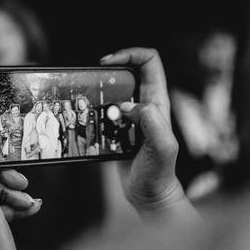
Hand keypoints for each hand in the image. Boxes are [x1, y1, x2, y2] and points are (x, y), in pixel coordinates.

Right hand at [101, 48, 195, 220]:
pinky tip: (88, 121)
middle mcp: (145, 106)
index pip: (149, 63)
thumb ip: (151, 122)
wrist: (150, 196)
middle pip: (128, 71)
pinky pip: (103, 113)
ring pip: (113, 92)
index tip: (109, 62)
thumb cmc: (160, 174)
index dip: (130, 54)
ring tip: (89, 101)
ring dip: (99, 94)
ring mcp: (130, 118)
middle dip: (110, 71)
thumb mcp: (162, 147)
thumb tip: (129, 107)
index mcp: (158, 103)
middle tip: (95, 79)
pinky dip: (93, 113)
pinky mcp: (117, 130)